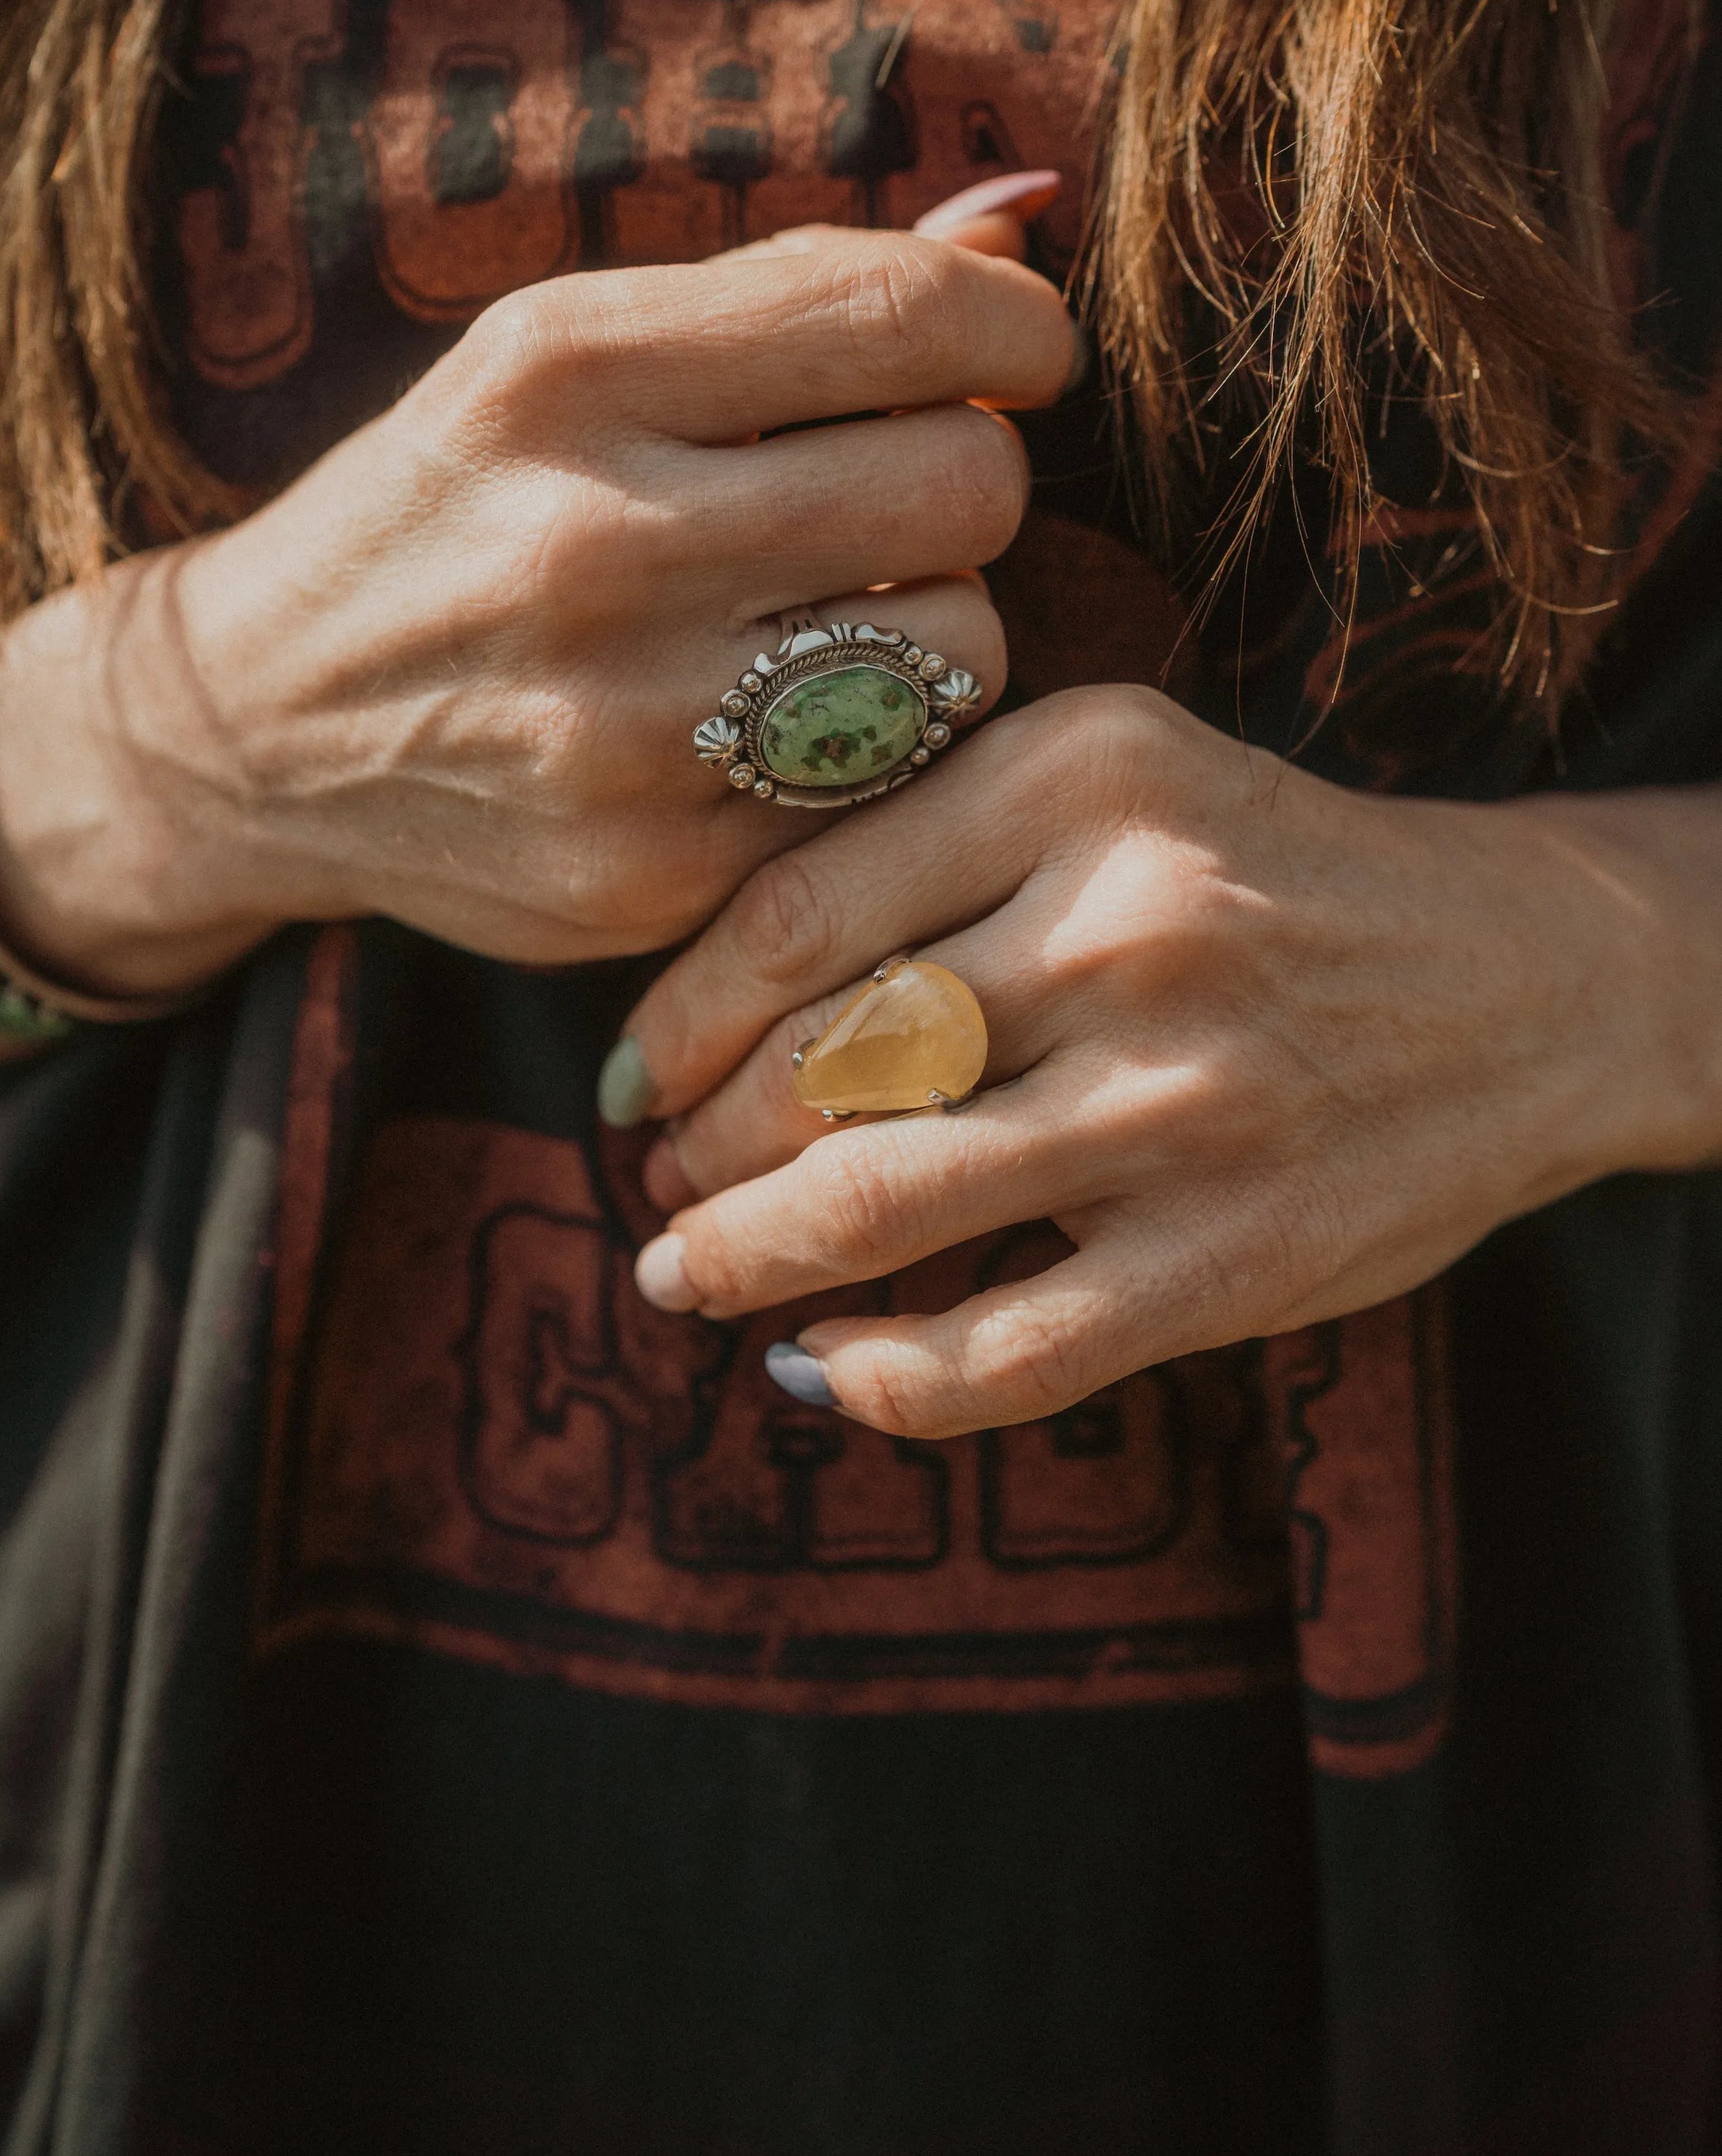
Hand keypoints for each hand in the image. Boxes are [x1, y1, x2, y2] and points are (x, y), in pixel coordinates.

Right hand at [0, 226, 1075, 1005]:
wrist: (255, 729)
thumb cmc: (457, 505)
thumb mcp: (565, 352)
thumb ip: (796, 290)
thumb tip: (1028, 220)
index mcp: (566, 371)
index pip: (910, 316)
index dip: (1017, 330)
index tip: (1013, 355)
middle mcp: (589, 544)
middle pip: (969, 486)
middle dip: (968, 478)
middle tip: (901, 498)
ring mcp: (621, 727)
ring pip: (962, 651)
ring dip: (934, 625)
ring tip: (831, 615)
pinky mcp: (654, 871)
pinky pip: (890, 789)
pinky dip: (871, 752)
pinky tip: (779, 726)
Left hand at [617, 686, 1721, 1435]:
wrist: (1526, 981)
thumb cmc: (1274, 880)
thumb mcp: (1118, 784)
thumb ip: (938, 849)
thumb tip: (702, 1002)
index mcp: (1080, 776)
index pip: (791, 913)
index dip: (672, 1019)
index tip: (628, 1076)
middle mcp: (1129, 926)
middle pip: (816, 1063)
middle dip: (696, 1147)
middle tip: (659, 1180)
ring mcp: (1184, 1101)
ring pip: (877, 1205)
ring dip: (741, 1260)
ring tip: (688, 1271)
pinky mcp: (1232, 1256)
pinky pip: (1002, 1353)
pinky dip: (878, 1379)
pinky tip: (816, 1369)